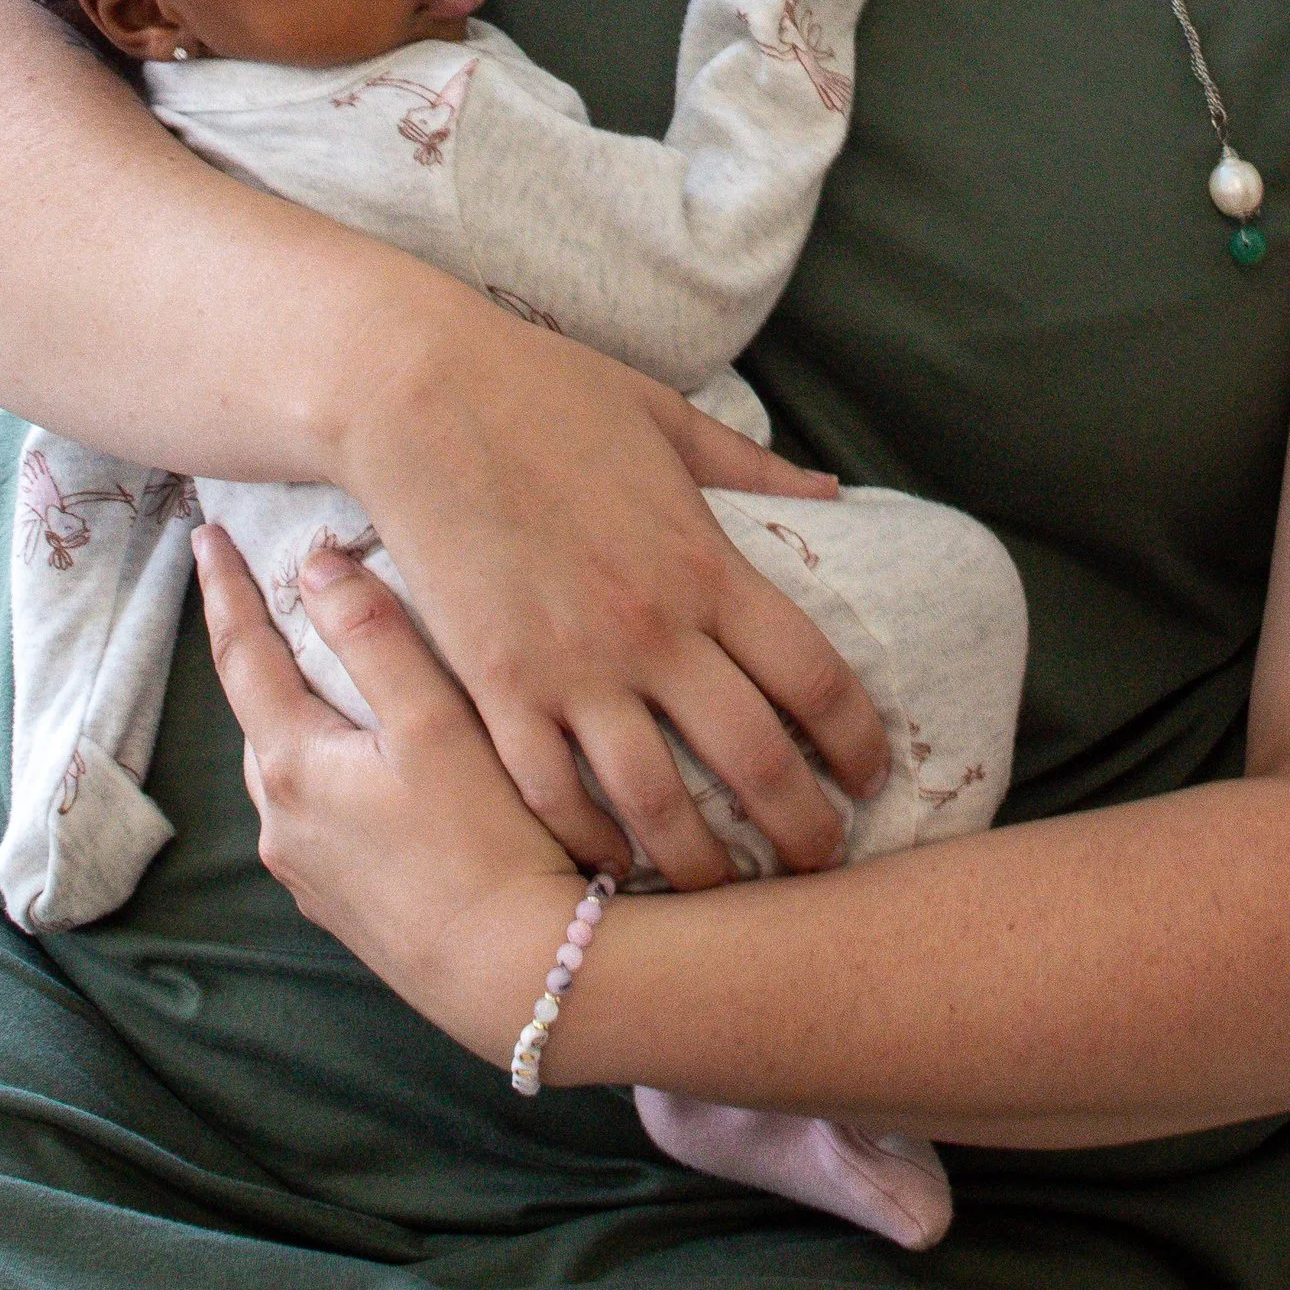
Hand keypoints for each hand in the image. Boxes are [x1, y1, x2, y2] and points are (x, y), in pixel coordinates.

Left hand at [195, 522, 597, 1063]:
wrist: (517, 978)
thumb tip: (315, 564)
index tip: (203, 536)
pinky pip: (319, 818)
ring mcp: (310, 875)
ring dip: (297, 719)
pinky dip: (330, 773)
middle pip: (259, 717)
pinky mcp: (344, 908)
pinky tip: (373, 771)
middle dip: (261, 656)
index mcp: (293, 767)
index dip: (224, 590)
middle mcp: (283, 825)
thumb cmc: (484, 841)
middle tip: (268, 598)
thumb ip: (374, 635)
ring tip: (327, 680)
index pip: (241, 656)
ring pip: (290, 771)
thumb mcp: (433, 722)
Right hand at [334, 279, 888, 888]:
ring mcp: (572, 669)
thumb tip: (836, 492)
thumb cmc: (546, 392)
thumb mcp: (667, 417)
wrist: (419, 396)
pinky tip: (612, 870)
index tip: (869, 773)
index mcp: (706, 564)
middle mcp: (652, 631)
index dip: (856, 740)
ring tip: (728, 897)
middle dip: (801, 829)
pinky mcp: (496, 689)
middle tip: (821, 865)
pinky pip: (553, 796)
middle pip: (753, 761)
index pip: (815, 677)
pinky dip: (589, 845)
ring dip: (702, 866)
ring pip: (657, 806)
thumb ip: (754, 465)